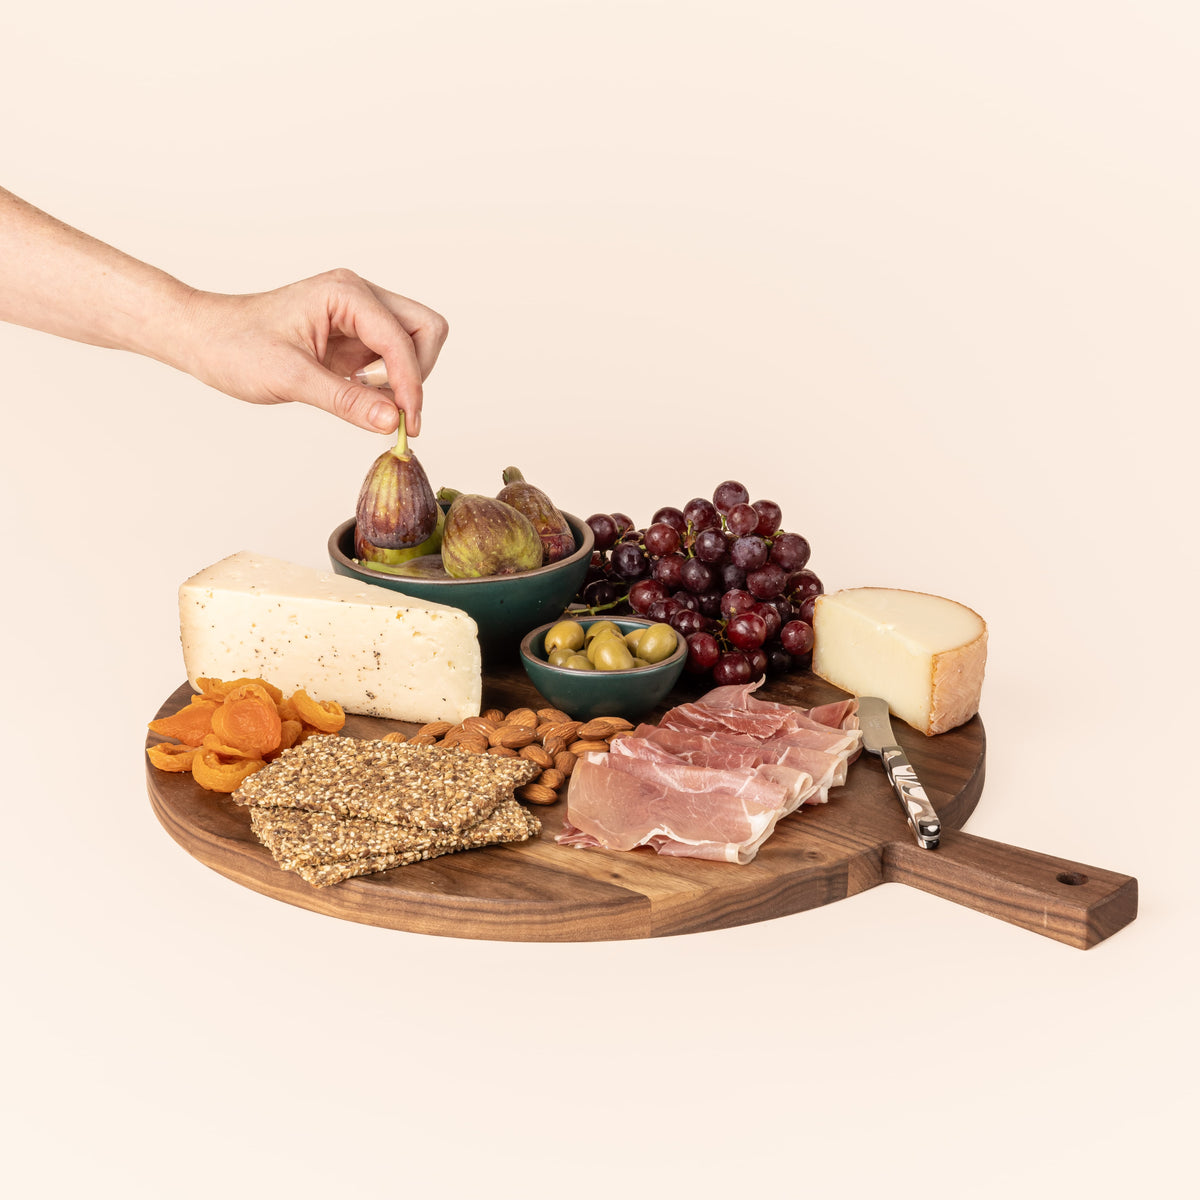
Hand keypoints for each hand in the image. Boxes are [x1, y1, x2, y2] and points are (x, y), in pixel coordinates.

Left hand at [178, 269, 448, 434]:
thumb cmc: (235, 346)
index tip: (407, 424)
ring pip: (414, 343)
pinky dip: (390, 386)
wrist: (203, 338)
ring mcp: (359, 316)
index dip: (410, 383)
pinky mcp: (354, 337)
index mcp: (345, 294)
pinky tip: (365, 403)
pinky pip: (392, 359)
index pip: (402, 339)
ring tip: (374, 408)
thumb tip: (393, 422)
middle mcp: (359, 297)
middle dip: (419, 373)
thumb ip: (346, 400)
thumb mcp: (291, 378)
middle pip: (425, 329)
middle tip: (399, 414)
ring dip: (407, 380)